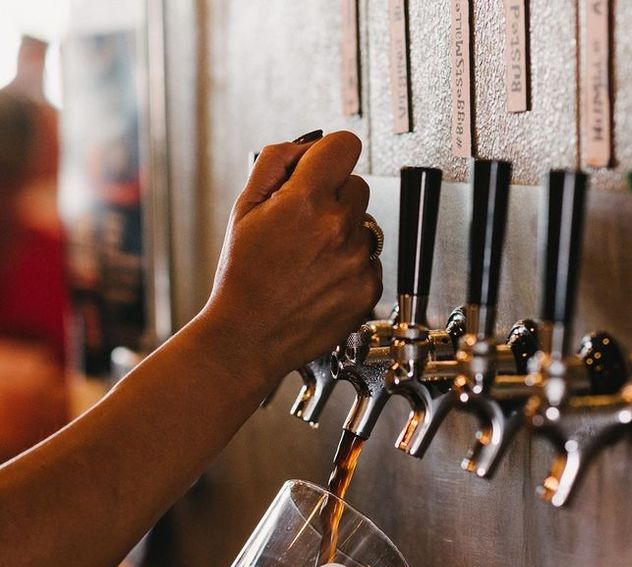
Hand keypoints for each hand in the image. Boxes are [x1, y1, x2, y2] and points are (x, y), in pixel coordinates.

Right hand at [202, 131, 382, 386]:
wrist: (249, 336)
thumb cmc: (243, 278)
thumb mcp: (244, 209)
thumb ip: (275, 163)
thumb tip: (305, 145)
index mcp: (306, 201)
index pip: (344, 145)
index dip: (330, 152)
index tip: (323, 165)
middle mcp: (338, 228)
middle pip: (357, 186)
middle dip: (333, 197)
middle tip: (304, 225)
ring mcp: (357, 260)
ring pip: (365, 226)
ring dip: (344, 234)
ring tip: (311, 259)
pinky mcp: (368, 289)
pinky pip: (370, 261)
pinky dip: (351, 267)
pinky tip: (322, 280)